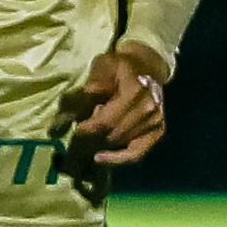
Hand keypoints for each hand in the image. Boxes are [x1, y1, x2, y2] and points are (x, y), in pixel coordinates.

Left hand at [58, 41, 171, 166]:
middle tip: (76, 139)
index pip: (105, 122)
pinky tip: (100, 158)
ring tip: (90, 137)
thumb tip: (69, 115)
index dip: (86, 130)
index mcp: (135, 93)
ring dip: (101, 144)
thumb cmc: (120, 66)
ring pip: (120, 144)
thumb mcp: (101, 68)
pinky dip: (118, 159)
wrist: (148, 66)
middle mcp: (149, 110)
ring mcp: (156, 122)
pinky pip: (137, 153)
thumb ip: (87, 91)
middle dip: (90, 140)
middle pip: (112, 135)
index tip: (74, 129)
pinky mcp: (158, 131)